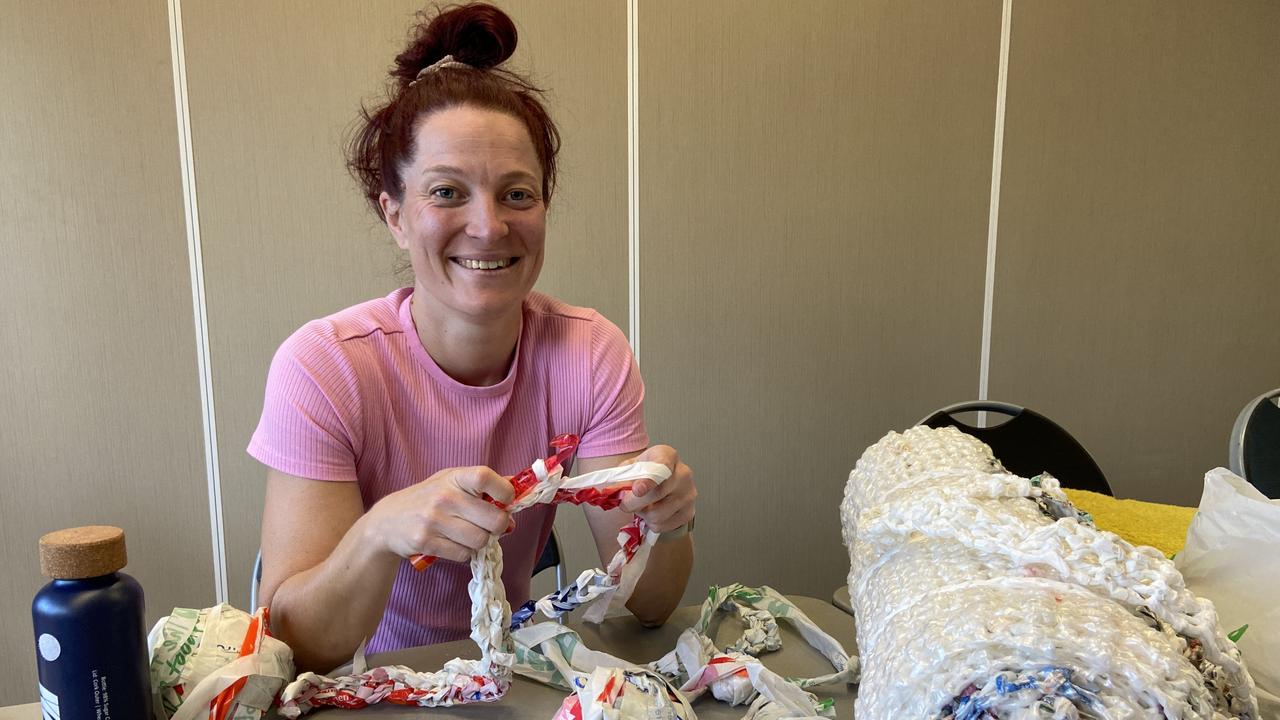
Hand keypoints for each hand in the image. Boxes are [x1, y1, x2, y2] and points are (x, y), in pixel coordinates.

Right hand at [367, 466, 514, 562]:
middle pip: (494, 519)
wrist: (387, 521)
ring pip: (481, 541)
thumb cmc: (427, 499)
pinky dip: (464, 553)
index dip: (504, 491)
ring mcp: (434, 520)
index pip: (486, 477)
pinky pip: (464, 555)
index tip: (505, 501)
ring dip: (480, 542)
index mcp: (454, 477)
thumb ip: (483, 484)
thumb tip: (519, 487)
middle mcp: (444, 497)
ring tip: (468, 535)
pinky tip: (453, 544)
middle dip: (498, 527)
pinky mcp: (427, 542)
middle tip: (488, 525)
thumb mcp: (452, 482)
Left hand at [618, 445, 695, 532]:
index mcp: (667, 456)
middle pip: (657, 494)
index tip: (637, 490)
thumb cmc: (648, 472)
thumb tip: (612, 491)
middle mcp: (683, 473)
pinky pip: (662, 525)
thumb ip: (622, 476)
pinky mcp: (688, 513)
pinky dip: (651, 523)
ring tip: (642, 506)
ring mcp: (688, 494)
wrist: (666, 482)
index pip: (662, 465)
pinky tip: (651, 513)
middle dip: (634, 503)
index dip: (649, 479)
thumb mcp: (633, 466)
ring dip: (642, 514)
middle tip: (624, 504)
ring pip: (657, 514)